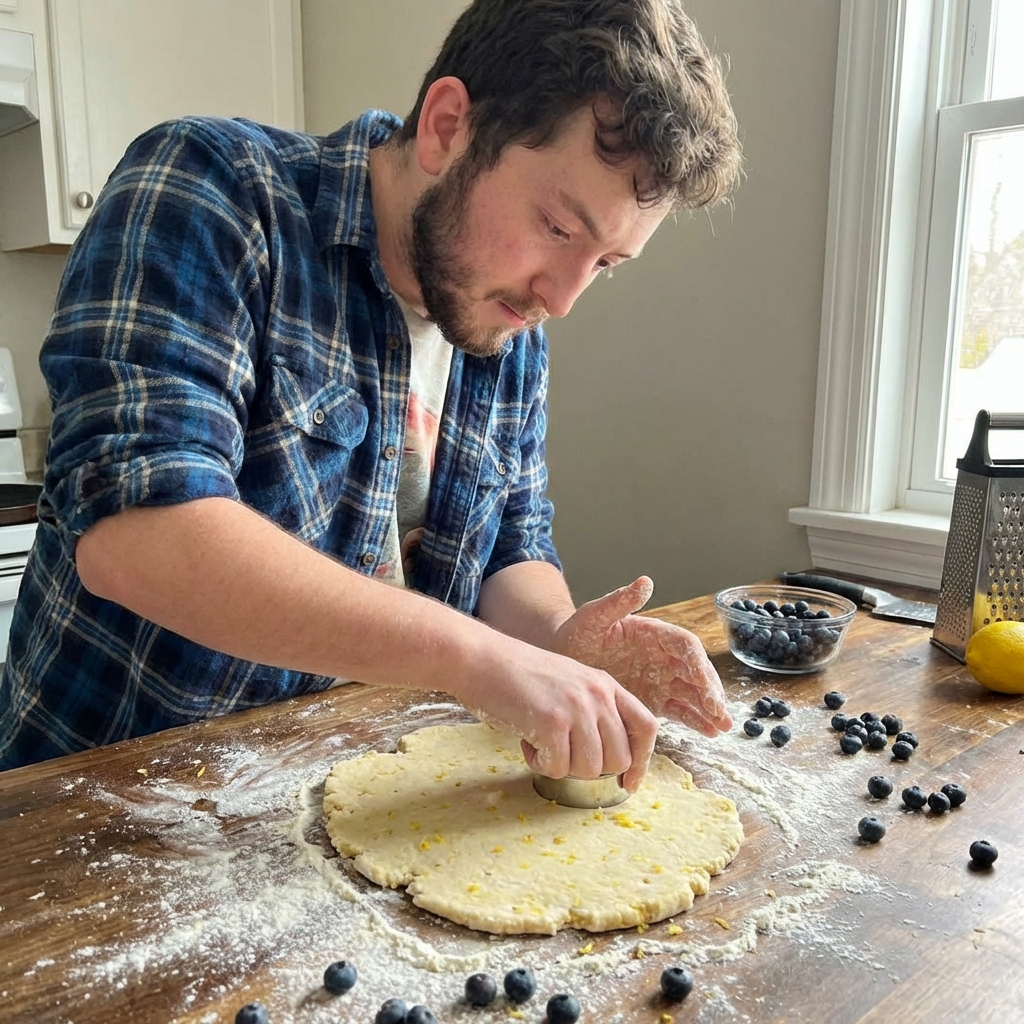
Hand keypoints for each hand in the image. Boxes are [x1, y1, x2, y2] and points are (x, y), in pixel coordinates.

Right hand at [456, 632, 659, 792]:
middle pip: (619, 758)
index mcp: (606, 684)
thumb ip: (594, 710)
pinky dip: (539, 764)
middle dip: (591, 768)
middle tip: (562, 753)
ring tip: (541, 742)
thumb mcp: (570, 682)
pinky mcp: (552, 723)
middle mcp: (598, 695)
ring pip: (589, 769)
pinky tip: (526, 741)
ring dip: (562, 766)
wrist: (482, 658)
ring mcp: (576, 708)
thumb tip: (610, 760)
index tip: (628, 783)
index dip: (642, 761)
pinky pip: (557, 769)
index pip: (646, 727)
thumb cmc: (519, 675)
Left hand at [554, 576, 731, 737]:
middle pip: (695, 671)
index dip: (699, 665)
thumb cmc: (576, 632)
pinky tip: (709, 732)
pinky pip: (679, 710)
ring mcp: (661, 679)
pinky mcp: (654, 700)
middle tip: (718, 713)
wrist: (562, 657)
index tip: (704, 685)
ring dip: (709, 709)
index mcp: (654, 633)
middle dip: (709, 691)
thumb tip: (645, 581)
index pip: (685, 646)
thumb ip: (619, 601)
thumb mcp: (594, 616)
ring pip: (692, 693)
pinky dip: (694, 720)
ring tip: (722, 727)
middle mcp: (663, 655)